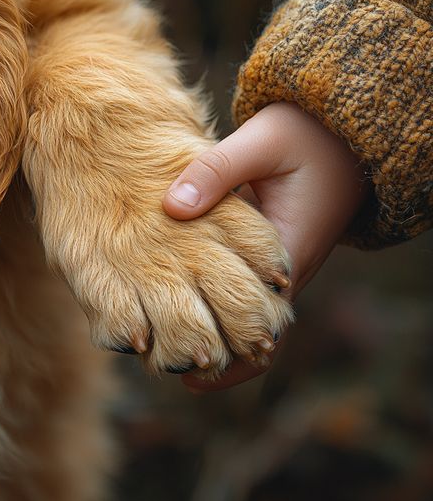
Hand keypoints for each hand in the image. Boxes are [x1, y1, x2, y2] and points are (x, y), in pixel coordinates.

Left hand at [162, 102, 367, 391]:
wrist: (341, 134)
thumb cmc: (307, 136)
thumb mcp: (262, 142)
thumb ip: (218, 171)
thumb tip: (172, 207)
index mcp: (287, 255)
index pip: (257, 326)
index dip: (223, 352)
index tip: (182, 366)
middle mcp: (285, 270)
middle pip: (250, 331)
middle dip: (214, 351)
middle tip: (160, 357)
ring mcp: (276, 264)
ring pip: (244, 312)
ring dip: (212, 327)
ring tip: (161, 335)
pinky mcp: (266, 252)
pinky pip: (241, 288)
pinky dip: (214, 299)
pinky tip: (177, 294)